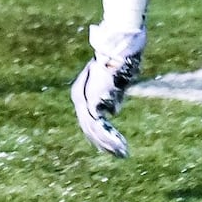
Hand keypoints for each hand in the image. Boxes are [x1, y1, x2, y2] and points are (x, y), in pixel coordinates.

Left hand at [71, 24, 146, 157]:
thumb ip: (111, 96)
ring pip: (93, 130)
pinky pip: (98, 125)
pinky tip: (120, 143)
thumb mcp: (113, 81)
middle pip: (89, 128)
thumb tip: (112, 114)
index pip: (89, 119)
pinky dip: (109, 136)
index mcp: (81, 92)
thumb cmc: (117, 59)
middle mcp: (78, 97)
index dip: (101, 134)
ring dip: (108, 143)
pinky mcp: (90, 103)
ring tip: (122, 152)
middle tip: (121, 153)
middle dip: (105, 142)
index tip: (114, 145)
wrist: (116, 49)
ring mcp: (83, 100)